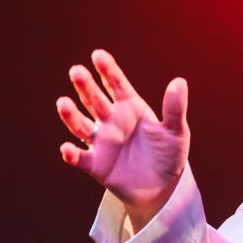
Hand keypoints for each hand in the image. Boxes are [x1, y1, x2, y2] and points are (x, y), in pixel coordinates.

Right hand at [57, 49, 189, 231]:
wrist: (162, 187)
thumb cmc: (169, 154)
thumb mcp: (176, 131)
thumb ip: (174, 109)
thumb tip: (179, 81)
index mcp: (131, 108)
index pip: (116, 85)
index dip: (108, 70)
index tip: (98, 55)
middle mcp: (112, 121)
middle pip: (95, 100)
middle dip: (85, 86)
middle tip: (76, 71)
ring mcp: (101, 142)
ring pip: (81, 125)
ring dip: (71, 115)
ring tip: (63, 103)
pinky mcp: (95, 165)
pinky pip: (80, 158)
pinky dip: (71, 154)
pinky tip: (66, 149)